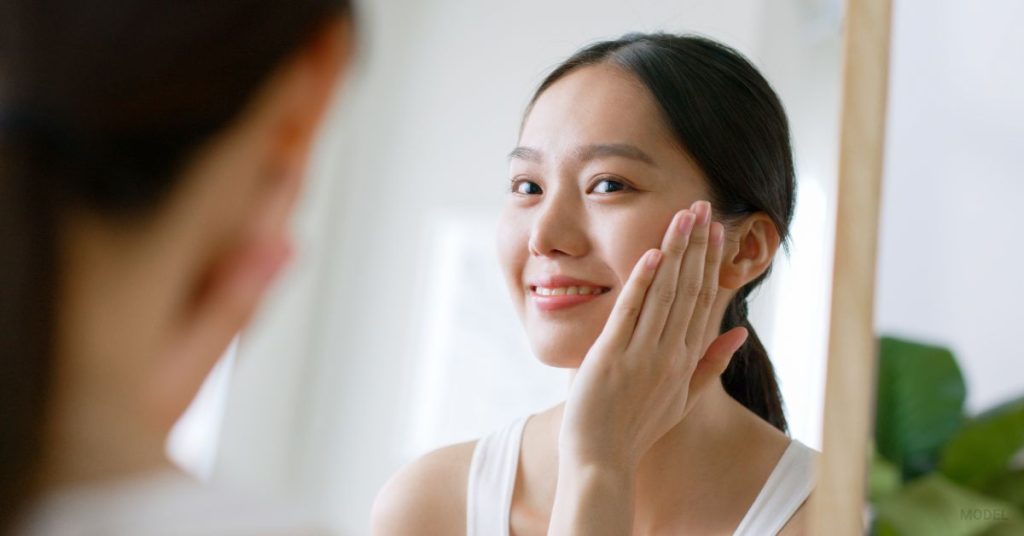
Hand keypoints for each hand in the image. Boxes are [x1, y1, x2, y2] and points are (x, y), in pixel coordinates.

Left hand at [559, 200, 748, 471]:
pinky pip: (630, 312)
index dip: (712, 263)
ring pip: (665, 293)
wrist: (602, 460)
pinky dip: (642, 282)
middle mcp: (670, 353)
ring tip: (684, 216)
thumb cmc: (637, 430)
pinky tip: (653, 253)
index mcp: (686, 360)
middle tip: (704, 206)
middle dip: (698, 245)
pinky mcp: (612, 356)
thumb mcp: (683, 399)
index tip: (717, 231)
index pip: (704, 301)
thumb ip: (710, 366)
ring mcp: (642, 354)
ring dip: (676, 251)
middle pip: (689, 289)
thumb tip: (737, 336)